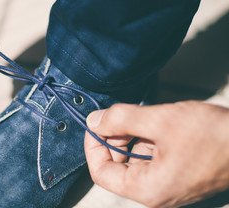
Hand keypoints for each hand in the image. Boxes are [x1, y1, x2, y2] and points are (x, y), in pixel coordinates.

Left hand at [84, 101, 228, 207]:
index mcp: (147, 189)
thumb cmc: (214, 136)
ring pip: (133, 158)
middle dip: (114, 137)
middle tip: (121, 115)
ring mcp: (166, 184)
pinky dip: (147, 138)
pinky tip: (158, 124)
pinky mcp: (175, 174)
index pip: (101, 172)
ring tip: (147, 117)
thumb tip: (93, 120)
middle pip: (116, 165)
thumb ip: (121, 119)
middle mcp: (154, 192)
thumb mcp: (160, 120)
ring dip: (132, 135)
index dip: (93, 145)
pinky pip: (150, 157)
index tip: (96, 123)